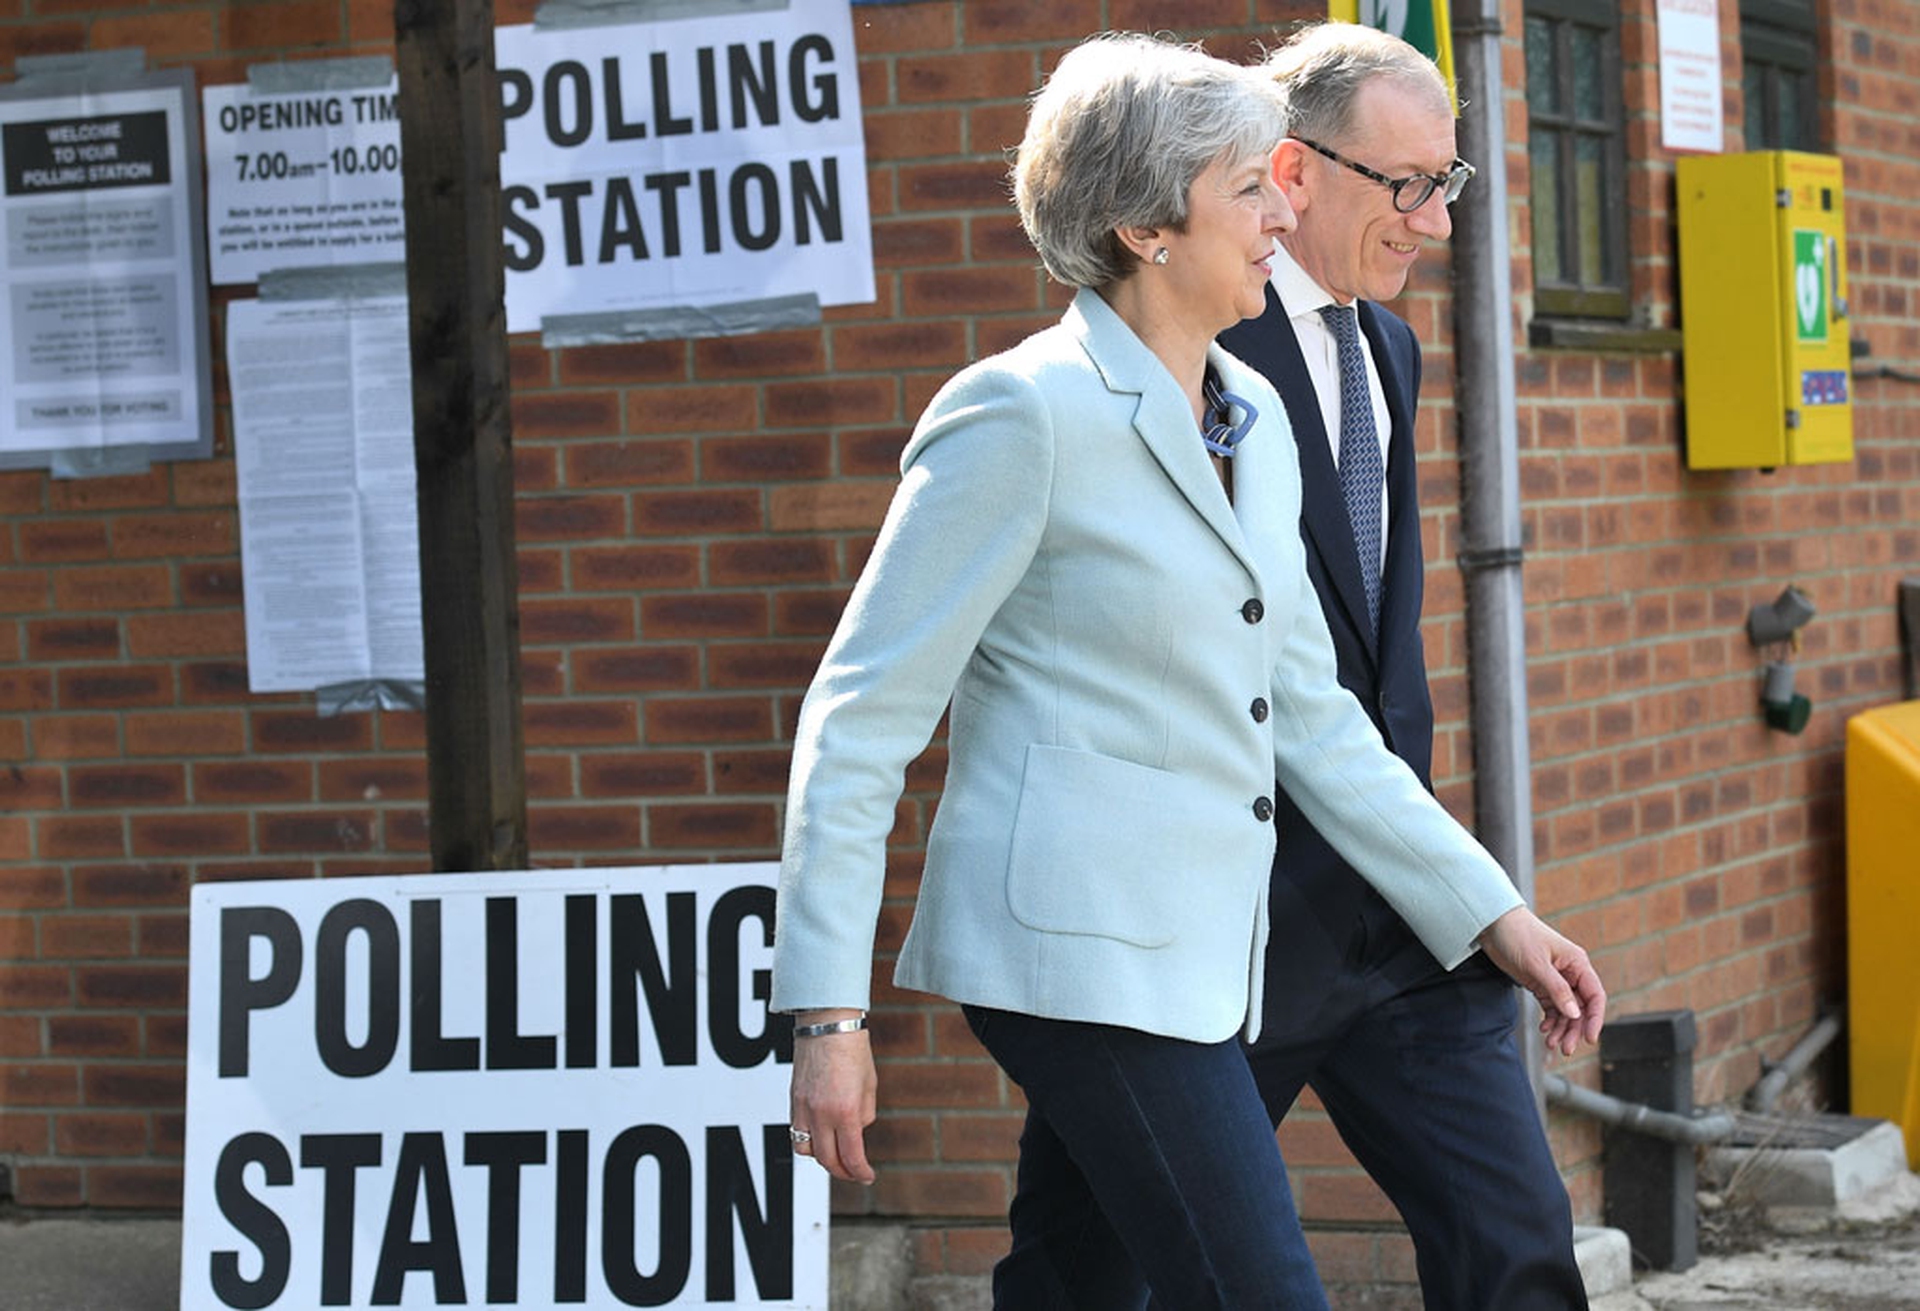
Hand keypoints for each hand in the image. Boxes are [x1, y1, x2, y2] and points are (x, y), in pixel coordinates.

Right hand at [788, 1011, 877, 1183]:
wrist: (828, 1024)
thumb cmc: (852, 1049)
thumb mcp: (870, 1085)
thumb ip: (864, 1114)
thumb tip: (857, 1131)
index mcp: (846, 1111)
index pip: (851, 1156)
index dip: (860, 1172)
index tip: (867, 1176)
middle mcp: (821, 1113)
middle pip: (827, 1160)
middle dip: (843, 1171)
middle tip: (854, 1172)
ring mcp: (804, 1108)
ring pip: (806, 1151)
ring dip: (822, 1159)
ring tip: (836, 1157)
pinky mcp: (793, 1100)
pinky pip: (796, 1133)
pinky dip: (808, 1142)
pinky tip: (820, 1138)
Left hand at [1477, 907, 1606, 1055]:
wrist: (1492, 924)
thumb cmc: (1517, 935)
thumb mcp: (1536, 963)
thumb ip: (1556, 989)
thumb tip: (1575, 1014)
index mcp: (1577, 963)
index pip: (1595, 996)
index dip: (1595, 1019)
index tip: (1590, 1039)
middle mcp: (1570, 973)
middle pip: (1580, 1008)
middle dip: (1574, 1029)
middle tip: (1564, 1049)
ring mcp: (1556, 980)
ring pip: (1566, 1011)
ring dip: (1561, 1028)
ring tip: (1550, 1043)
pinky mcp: (1541, 984)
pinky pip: (1552, 1007)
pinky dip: (1550, 1020)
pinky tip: (1544, 1030)